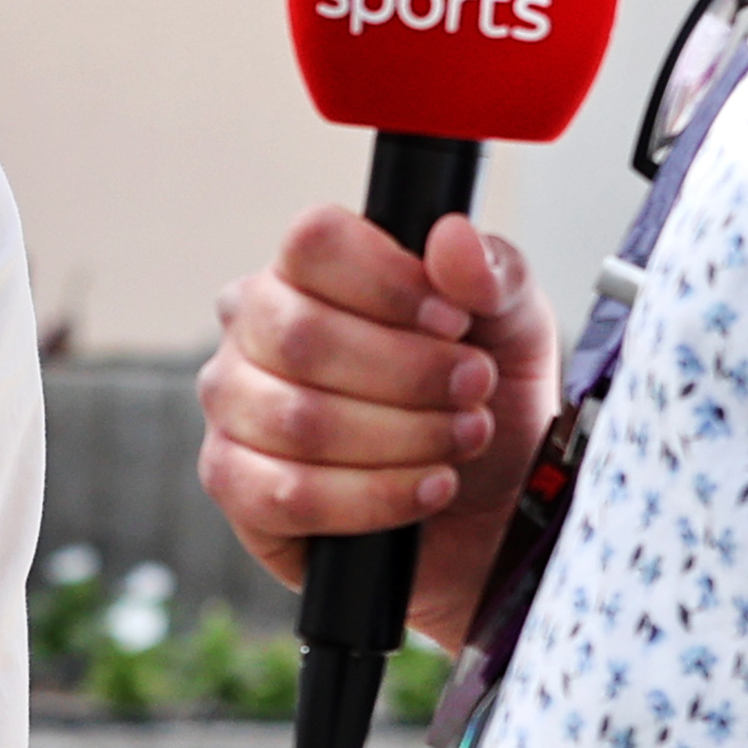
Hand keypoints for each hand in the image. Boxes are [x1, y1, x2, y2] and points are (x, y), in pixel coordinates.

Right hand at [199, 206, 553, 650]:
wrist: (487, 508)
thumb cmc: (480, 403)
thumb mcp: (515, 327)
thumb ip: (496, 272)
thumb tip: (453, 239)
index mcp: (304, 272)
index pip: (313, 242)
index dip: (390, 282)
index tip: (455, 320)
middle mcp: (251, 331)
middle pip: (302, 335)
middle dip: (409, 373)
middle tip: (475, 389)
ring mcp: (233, 408)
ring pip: (298, 419)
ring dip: (402, 437)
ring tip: (460, 440)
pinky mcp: (236, 487)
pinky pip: (285, 495)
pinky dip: (372, 498)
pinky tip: (426, 490)